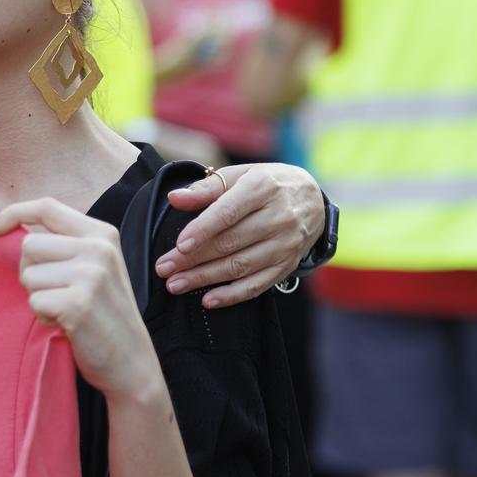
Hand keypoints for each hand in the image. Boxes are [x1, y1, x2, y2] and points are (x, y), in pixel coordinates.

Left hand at [0, 198, 163, 403]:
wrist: (131, 361)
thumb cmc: (104, 315)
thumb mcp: (95, 267)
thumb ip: (65, 245)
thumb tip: (9, 229)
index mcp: (101, 234)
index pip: (47, 207)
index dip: (13, 213)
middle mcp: (98, 248)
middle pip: (29, 245)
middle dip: (30, 272)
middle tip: (55, 293)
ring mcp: (90, 275)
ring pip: (28, 275)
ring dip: (38, 297)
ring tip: (65, 310)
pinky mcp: (78, 303)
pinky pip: (34, 302)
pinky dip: (43, 317)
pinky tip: (67, 324)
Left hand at [154, 162, 324, 308]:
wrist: (312, 200)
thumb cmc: (267, 184)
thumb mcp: (240, 176)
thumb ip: (206, 188)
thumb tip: (175, 198)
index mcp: (263, 187)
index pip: (228, 212)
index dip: (202, 230)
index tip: (178, 245)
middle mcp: (279, 217)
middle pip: (230, 242)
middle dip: (193, 258)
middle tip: (164, 268)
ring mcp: (285, 244)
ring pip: (240, 266)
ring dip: (205, 278)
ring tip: (176, 284)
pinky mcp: (288, 265)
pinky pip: (258, 285)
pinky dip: (232, 295)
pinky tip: (208, 300)